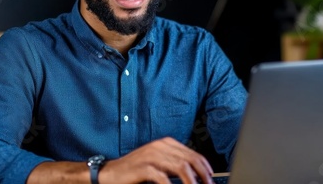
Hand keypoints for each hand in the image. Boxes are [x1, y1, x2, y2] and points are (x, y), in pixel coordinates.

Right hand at [99, 137, 213, 183]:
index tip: (211, 178)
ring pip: (180, 167)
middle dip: (203, 175)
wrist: (111, 173)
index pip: (192, 153)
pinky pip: (163, 178)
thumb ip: (174, 165)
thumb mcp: (158, 163)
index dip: (205, 167)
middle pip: (189, 159)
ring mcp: (151, 156)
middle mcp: (160, 146)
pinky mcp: (143, 167)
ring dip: (192, 181)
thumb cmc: (135, 170)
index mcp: (166, 143)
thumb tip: (195, 174)